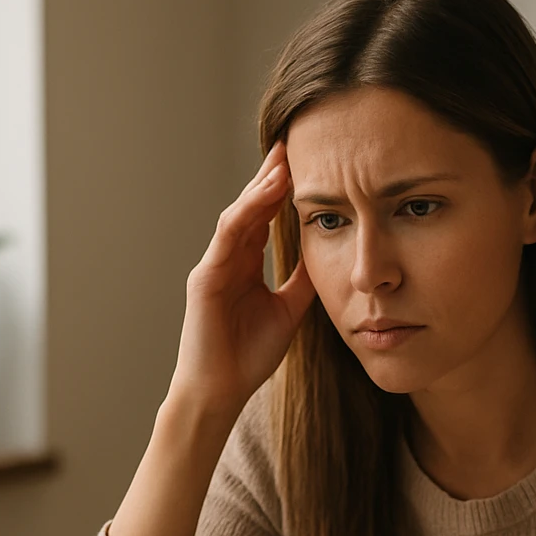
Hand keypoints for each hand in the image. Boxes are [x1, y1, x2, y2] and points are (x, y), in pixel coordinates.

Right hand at [169, 139, 317, 417]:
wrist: (220, 392)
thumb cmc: (248, 357)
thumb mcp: (288, 311)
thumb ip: (302, 281)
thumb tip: (330, 254)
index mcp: (244, 266)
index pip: (265, 218)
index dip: (284, 191)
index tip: (309, 164)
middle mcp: (227, 259)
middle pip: (251, 207)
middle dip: (271, 175)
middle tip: (293, 143)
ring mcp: (213, 265)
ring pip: (239, 214)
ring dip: (261, 186)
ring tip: (284, 159)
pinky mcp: (205, 277)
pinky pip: (228, 235)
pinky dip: (248, 211)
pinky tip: (267, 191)